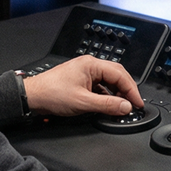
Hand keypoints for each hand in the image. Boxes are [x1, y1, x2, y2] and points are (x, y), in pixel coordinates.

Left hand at [21, 55, 142, 116]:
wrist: (33, 96)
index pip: (120, 74)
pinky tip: (108, 104)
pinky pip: (100, 86)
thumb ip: (107, 105)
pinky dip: (107, 95)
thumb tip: (125, 106)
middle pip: (116, 75)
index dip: (131, 90)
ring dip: (116, 93)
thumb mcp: (83, 102)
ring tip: (121, 106)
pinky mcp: (81, 80)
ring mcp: (85, 72)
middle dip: (126, 90)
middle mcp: (89, 65)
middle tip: (133, 104)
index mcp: (91, 64)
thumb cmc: (51, 94)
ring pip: (108, 81)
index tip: (137, 103)